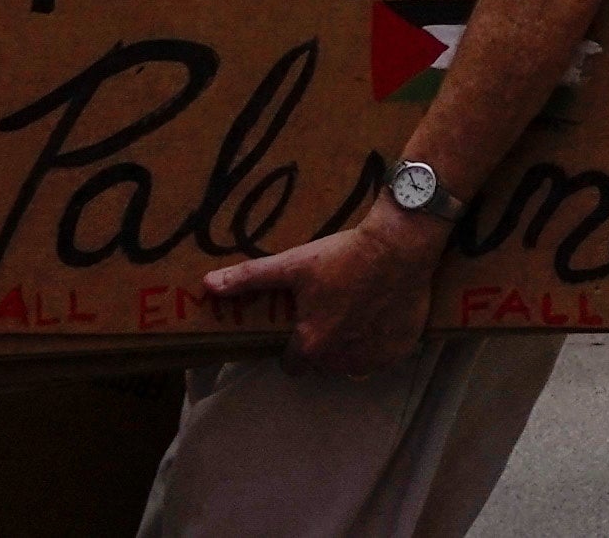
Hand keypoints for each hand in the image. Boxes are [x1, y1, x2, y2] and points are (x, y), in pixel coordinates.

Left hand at [202, 201, 445, 372]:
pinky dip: (381, 343)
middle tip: (335, 311)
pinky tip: (382, 316)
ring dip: (353, 347)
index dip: (296, 347)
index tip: (306, 324)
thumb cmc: (344, 255)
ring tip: (360, 312)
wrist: (401, 243)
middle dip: (326, 344)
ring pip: (354, 363)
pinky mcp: (401, 350)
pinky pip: (383, 357)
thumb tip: (207, 285)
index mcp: (312, 344)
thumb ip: (250, 278)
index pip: (293, 365)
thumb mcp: (294, 264)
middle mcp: (341, 360)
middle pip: (325, 363)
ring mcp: (374, 357)